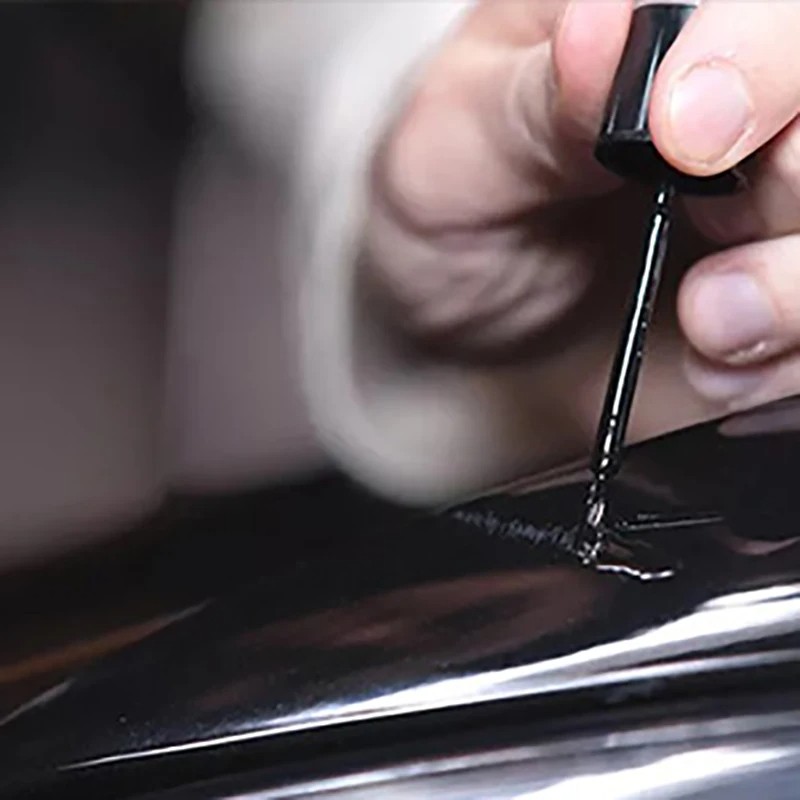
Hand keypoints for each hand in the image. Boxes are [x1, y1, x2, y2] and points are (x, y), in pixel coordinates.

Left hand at [364, 0, 799, 468]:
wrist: (460, 319)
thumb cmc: (451, 210)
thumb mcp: (459, 148)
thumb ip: (536, 100)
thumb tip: (602, 29)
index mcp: (657, 26)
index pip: (759, 10)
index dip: (755, 53)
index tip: (687, 135)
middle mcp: (736, 105)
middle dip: (794, 180)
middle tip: (710, 233)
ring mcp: (763, 202)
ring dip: (793, 286)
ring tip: (708, 320)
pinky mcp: (769, 293)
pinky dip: (782, 358)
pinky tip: (716, 362)